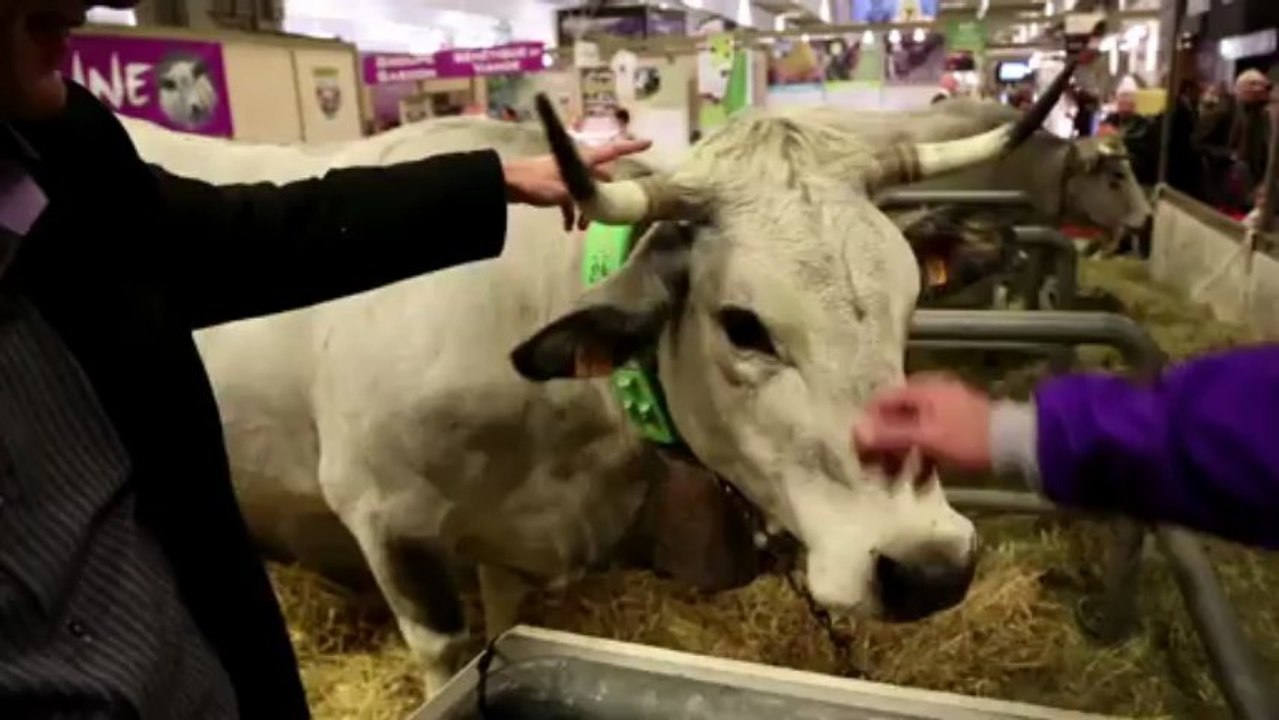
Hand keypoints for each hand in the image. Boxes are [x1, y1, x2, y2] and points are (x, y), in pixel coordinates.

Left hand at [503, 139, 652, 230]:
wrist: (507, 184)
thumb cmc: (536, 183)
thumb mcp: (564, 192)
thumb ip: (584, 198)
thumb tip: (598, 207)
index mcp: (583, 159)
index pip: (613, 151)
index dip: (631, 147)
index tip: (649, 144)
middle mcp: (577, 164)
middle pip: (601, 178)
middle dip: (605, 196)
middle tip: (606, 213)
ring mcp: (566, 175)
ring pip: (586, 192)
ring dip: (587, 209)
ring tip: (584, 227)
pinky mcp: (555, 186)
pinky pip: (570, 200)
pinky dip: (571, 213)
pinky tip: (568, 228)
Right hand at [852, 373, 992, 479]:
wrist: (1016, 444)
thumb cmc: (968, 438)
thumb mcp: (926, 438)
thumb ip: (890, 434)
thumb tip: (855, 431)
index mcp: (922, 389)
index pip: (881, 401)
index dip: (867, 424)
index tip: (859, 449)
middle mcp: (931, 394)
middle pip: (895, 418)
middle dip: (884, 445)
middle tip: (875, 470)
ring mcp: (945, 411)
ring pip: (911, 432)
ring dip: (902, 456)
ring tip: (896, 481)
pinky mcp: (956, 429)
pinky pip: (929, 441)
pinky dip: (922, 459)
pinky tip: (919, 482)